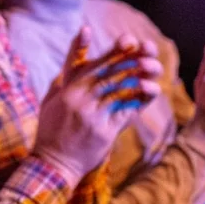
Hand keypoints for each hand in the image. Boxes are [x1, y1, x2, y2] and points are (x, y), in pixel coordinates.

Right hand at [35, 30, 162, 174]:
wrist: (53, 164)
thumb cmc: (51, 130)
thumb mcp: (52, 99)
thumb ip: (66, 77)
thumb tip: (79, 54)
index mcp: (67, 90)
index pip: (90, 64)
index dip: (109, 51)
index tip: (126, 39)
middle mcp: (78, 100)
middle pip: (109, 73)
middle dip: (130, 58)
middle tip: (147, 48)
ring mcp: (91, 116)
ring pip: (119, 90)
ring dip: (139, 76)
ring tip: (153, 66)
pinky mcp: (103, 132)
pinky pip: (125, 112)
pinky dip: (139, 99)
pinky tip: (151, 89)